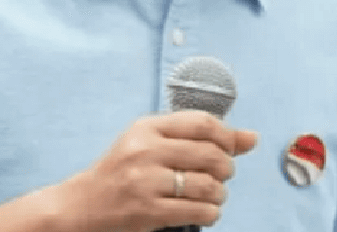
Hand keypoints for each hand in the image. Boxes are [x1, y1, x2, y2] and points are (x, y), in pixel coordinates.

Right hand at [48, 110, 257, 231]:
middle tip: (222, 175)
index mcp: (146, 127)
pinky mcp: (147, 211)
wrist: (84, 204)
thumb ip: (198, 137)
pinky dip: (211, 213)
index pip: (202, 123)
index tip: (228, 148)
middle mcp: (145, 150)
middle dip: (227, 168)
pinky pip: (197, 211)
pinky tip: (205, 211)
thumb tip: (252, 137)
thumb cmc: (123, 170)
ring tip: (214, 195)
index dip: (226, 137)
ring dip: (220, 194)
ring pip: (207, 185)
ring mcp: (145, 182)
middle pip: (210, 154)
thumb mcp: (152, 143)